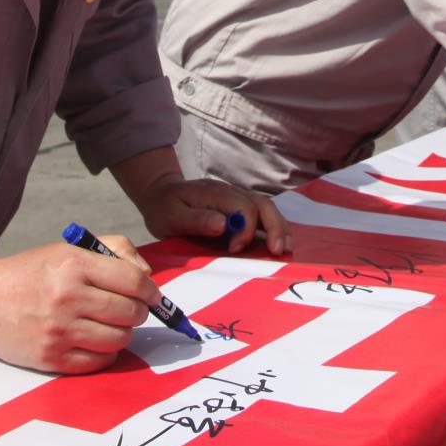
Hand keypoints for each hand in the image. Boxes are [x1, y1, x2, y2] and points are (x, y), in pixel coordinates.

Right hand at [0, 240, 162, 374]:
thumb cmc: (32, 273)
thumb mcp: (68, 249)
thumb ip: (113, 250)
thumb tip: (147, 276)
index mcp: (74, 264)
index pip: (133, 281)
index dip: (151, 290)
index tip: (152, 295)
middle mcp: (67, 297)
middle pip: (130, 312)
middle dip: (139, 312)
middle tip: (131, 310)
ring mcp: (58, 330)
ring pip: (118, 340)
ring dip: (123, 334)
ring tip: (111, 325)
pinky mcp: (51, 358)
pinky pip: (98, 362)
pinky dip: (105, 354)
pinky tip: (96, 341)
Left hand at [129, 172, 290, 255]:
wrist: (159, 194)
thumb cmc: (164, 207)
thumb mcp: (171, 215)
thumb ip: (196, 219)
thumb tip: (222, 225)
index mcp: (215, 193)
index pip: (243, 206)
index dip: (246, 229)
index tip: (235, 250)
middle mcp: (231, 192)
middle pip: (263, 204)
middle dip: (275, 228)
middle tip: (279, 252)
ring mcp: (237, 198)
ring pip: (267, 208)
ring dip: (280, 228)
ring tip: (286, 250)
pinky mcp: (239, 208)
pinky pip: (262, 215)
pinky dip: (274, 228)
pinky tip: (279, 244)